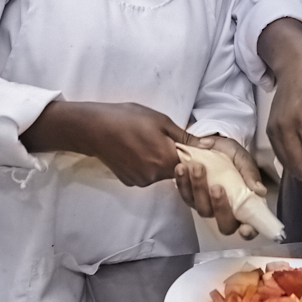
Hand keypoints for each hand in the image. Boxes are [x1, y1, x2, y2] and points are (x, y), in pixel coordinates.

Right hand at [21, 100, 186, 186]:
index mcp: (166, 162)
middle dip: (171, 156)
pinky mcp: (128, 181)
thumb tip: (208, 146)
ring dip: (157, 160)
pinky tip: (134, 150)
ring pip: (159, 173)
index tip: (183, 143)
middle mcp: (154, 177)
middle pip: (174, 170)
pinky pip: (145, 174)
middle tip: (160, 137)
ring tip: (144, 141)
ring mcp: (140, 181)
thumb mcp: (161, 121)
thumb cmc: (128, 119)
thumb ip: (185, 137)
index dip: (189, 154)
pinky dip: (144, 164)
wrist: (93, 128)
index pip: (190, 165)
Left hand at [174, 135, 264, 236]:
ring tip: (196, 167)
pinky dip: (182, 182)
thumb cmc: (231, 155)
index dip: (249, 232)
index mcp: (245, 204)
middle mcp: (226, 211)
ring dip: (199, 188)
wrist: (210, 144)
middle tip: (216, 186)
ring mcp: (207, 206)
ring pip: (203, 209)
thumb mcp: (242, 158)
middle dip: (220, 206)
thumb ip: (250, 173)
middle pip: (225, 225)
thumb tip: (259, 190)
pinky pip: (185, 196)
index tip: (245, 228)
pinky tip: (182, 168)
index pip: (250, 227)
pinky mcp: (191, 198)